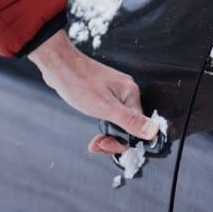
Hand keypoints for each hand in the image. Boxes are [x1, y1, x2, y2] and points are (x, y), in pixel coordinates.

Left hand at [28, 31, 156, 155]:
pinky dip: (102, 124)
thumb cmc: (79, 83)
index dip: (122, 141)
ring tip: (94, 142)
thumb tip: (153, 131)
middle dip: (113, 139)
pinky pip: (109, 114)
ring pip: (118, 122)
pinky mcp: (104, 93)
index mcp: (131, 93)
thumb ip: (130, 121)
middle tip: (98, 144)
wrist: (59, 66)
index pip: (138, 127)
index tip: (106, 145)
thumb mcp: (105, 107)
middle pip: (129, 126)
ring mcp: (114, 92)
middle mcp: (126, 92)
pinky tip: (93, 129)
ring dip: (107, 134)